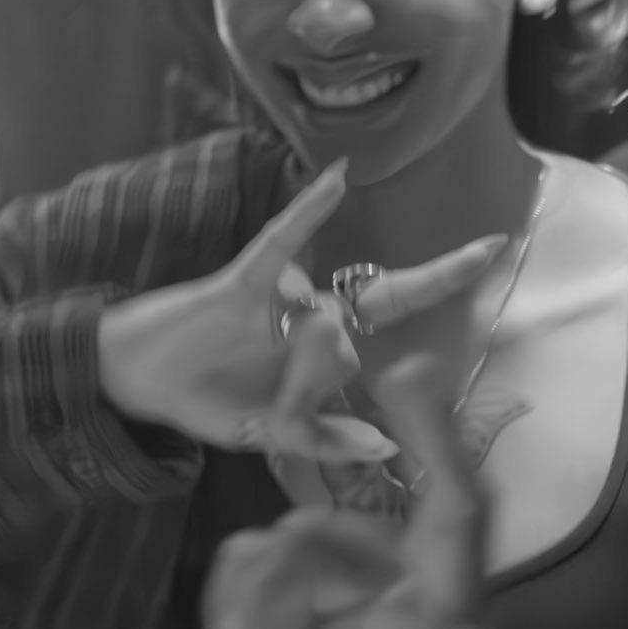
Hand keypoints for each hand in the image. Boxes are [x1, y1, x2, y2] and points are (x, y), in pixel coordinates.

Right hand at [95, 159, 504, 466]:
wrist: (135, 382)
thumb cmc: (206, 397)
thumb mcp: (269, 433)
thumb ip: (324, 440)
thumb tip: (384, 449)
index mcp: (325, 346)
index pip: (394, 316)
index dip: (439, 288)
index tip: (491, 262)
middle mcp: (312, 313)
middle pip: (385, 293)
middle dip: (439, 275)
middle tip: (491, 247)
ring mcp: (281, 297)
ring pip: (323, 317)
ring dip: (301, 373)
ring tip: (265, 408)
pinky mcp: (243, 282)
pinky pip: (281, 244)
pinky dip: (309, 212)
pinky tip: (338, 179)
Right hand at [196, 350, 488, 628]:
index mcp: (441, 627)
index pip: (453, 514)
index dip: (438, 439)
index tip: (407, 372)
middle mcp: (392, 593)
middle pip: (334, 533)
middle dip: (292, 595)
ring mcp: (329, 592)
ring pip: (279, 544)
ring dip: (257, 620)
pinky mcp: (269, 598)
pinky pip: (238, 562)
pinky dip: (228, 616)